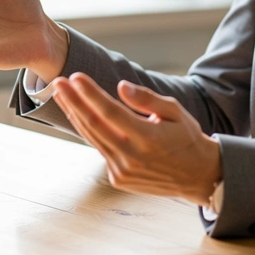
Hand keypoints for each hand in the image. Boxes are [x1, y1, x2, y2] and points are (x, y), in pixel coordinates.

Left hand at [51, 73, 222, 206]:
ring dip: (75, 114)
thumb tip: (121, 86)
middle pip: (94, 124)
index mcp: (148, 137)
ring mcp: (123, 171)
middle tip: (58, 82)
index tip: (75, 77)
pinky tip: (80, 114)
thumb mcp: (176, 112)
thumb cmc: (187, 137)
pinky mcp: (119, 178)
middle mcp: (132, 156)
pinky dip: (89, 130)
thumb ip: (148, 99)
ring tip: (62, 95)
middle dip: (73, 101)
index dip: (90, 93)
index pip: (110, 111)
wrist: (197, 176)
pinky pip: (100, 149)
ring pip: (92, 137)